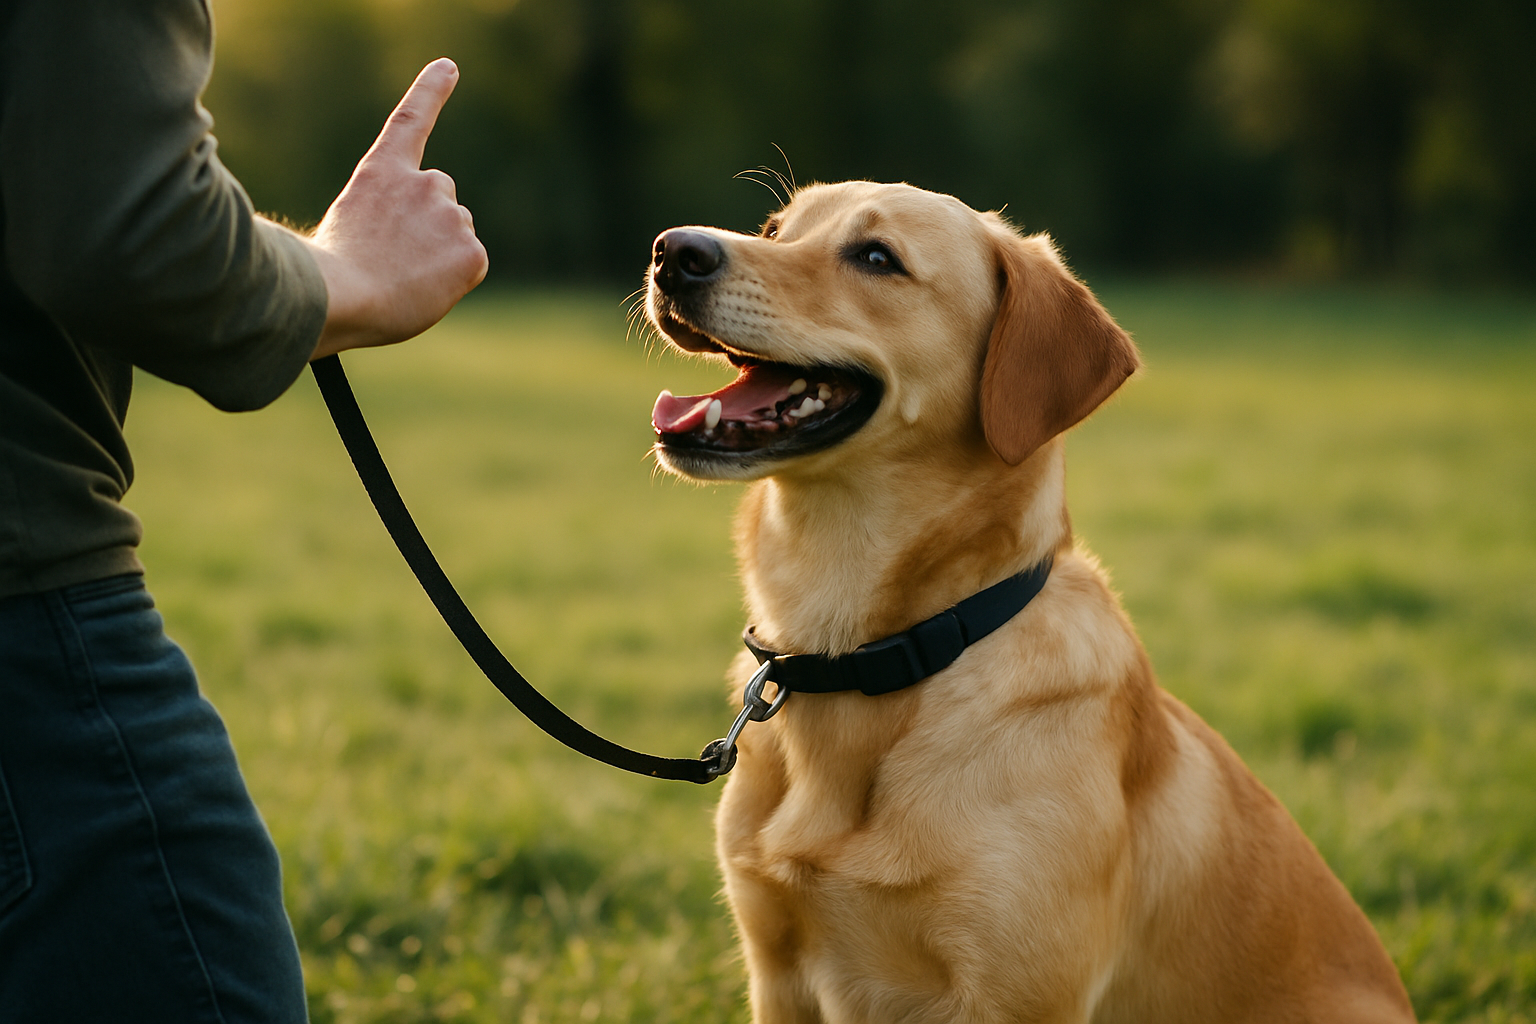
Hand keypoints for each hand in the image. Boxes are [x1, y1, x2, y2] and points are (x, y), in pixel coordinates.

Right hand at [303, 58, 488, 359]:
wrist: (342, 295)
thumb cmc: (332, 277)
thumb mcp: (345, 231)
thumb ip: (382, 221)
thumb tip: (409, 247)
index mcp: (383, 172)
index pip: (411, 121)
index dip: (430, 92)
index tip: (449, 66)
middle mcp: (424, 183)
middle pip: (441, 203)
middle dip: (427, 226)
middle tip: (393, 257)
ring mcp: (451, 214)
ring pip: (455, 234)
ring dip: (437, 255)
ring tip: (402, 276)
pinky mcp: (472, 249)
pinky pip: (469, 265)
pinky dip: (453, 281)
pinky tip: (424, 287)